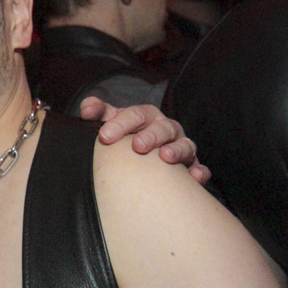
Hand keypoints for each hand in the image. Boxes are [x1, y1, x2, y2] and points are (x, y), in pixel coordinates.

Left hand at [79, 97, 210, 184]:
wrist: (144, 152)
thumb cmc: (125, 134)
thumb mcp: (111, 121)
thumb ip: (98, 112)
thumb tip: (87, 109)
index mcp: (146, 116)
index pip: (135, 114)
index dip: (120, 123)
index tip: (104, 136)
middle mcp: (166, 129)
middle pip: (163, 127)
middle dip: (151, 135)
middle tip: (137, 146)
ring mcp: (181, 146)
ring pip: (185, 145)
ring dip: (177, 150)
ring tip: (165, 158)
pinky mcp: (192, 165)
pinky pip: (200, 167)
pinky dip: (199, 171)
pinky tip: (194, 178)